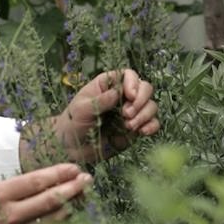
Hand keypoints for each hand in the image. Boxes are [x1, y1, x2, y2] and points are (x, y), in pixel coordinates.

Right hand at [0, 164, 91, 223]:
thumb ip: (14, 188)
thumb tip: (46, 181)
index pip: (38, 181)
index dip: (60, 173)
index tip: (75, 167)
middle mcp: (9, 215)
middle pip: (51, 199)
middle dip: (74, 187)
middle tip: (88, 179)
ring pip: (55, 219)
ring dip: (73, 205)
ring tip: (83, 194)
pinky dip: (62, 221)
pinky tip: (69, 212)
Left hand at [20, 69, 159, 168]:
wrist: (71, 148)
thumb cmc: (72, 123)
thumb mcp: (81, 110)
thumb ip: (100, 101)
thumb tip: (117, 93)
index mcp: (108, 85)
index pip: (129, 75)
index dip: (133, 83)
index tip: (130, 96)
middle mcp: (122, 96)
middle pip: (145, 88)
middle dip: (141, 100)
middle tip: (126, 115)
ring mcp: (130, 112)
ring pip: (150, 106)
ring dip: (145, 115)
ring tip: (129, 126)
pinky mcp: (135, 128)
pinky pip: (151, 124)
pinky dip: (151, 126)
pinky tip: (143, 132)